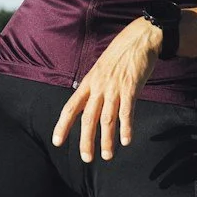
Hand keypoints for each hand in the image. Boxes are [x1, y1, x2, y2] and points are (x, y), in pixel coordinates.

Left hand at [51, 20, 163, 161]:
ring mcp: (114, 88)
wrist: (139, 38)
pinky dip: (126, 127)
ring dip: (106, 139)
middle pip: (88, 118)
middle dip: (86, 140)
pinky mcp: (130, 87)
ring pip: (107, 119)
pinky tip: (126, 140)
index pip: (71, 107)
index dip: (63, 125)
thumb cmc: (121, 54)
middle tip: (86, 158)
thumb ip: (95, 87)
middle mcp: (98, 87)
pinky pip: (127, 111)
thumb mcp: (101, 69)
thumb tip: (90, 103)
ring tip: (106, 155)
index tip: (57, 141)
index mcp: (89, 83)